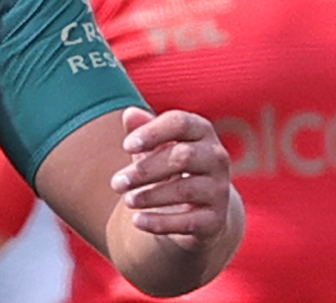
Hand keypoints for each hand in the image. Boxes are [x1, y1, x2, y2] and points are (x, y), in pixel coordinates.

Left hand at [109, 106, 232, 250]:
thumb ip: (143, 129)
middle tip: (115, 183)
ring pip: (185, 190)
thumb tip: (129, 113)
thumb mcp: (155, 146)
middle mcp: (216, 157)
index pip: (180, 123)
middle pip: (183, 157)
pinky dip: (161, 222)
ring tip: (126, 200)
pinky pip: (189, 221)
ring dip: (151, 196)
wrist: (196, 210)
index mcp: (201, 131)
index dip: (152, 132)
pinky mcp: (216, 220)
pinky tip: (137, 221)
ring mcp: (219, 189)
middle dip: (145, 170)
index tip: (125, 145)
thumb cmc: (169, 167)